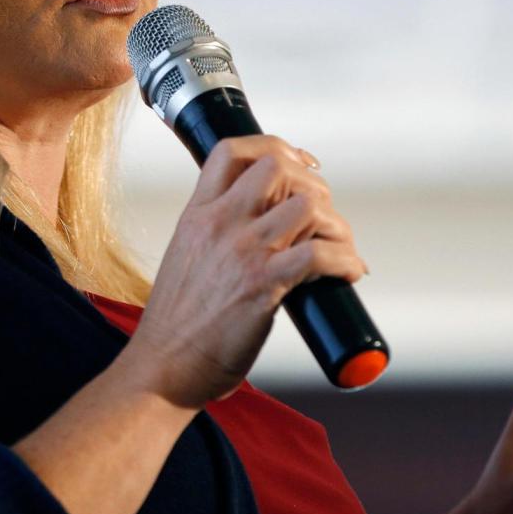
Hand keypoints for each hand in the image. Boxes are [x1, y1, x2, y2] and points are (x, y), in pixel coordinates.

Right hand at [123, 135, 367, 409]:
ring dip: (336, 224)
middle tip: (323, 217)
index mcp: (197, 214)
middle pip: (279, 167)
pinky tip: (349, 273)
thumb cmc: (177, 322)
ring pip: (307, 204)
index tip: (299, 164)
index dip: (275, 147)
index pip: (231, 150)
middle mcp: (220, 224)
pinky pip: (319, 254)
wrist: (163, 366)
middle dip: (313, 185)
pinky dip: (345, 260)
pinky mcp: (262, 286)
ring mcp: (242, 252)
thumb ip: (216, 232)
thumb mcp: (186, 255)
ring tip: (339, 247)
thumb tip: (262, 223)